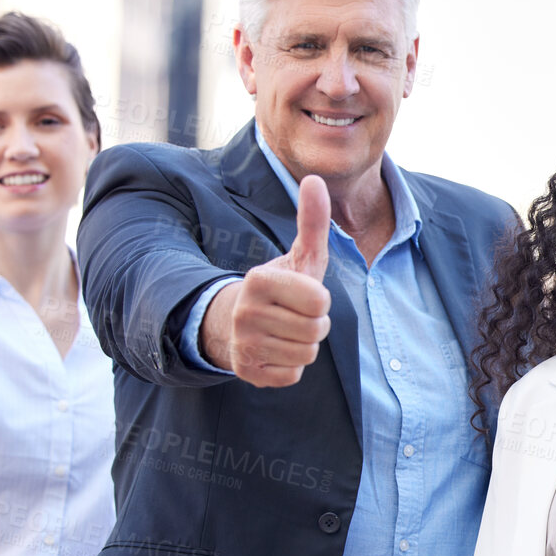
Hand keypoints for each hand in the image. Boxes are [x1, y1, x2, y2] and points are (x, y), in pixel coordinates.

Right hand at [203, 174, 332, 386]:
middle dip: (315, 324)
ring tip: (287, 331)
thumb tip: (315, 179)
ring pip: (306, 354)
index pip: (319, 301)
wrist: (236, 322)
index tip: (303, 295)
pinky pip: (292, 375)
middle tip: (296, 315)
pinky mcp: (246, 371)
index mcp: (259, 280)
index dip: (320, 300)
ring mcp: (243, 343)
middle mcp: (245, 312)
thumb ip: (312, 222)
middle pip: (316, 330)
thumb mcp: (299, 256)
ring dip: (305, 345)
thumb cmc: (281, 287)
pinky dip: (291, 366)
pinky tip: (277, 351)